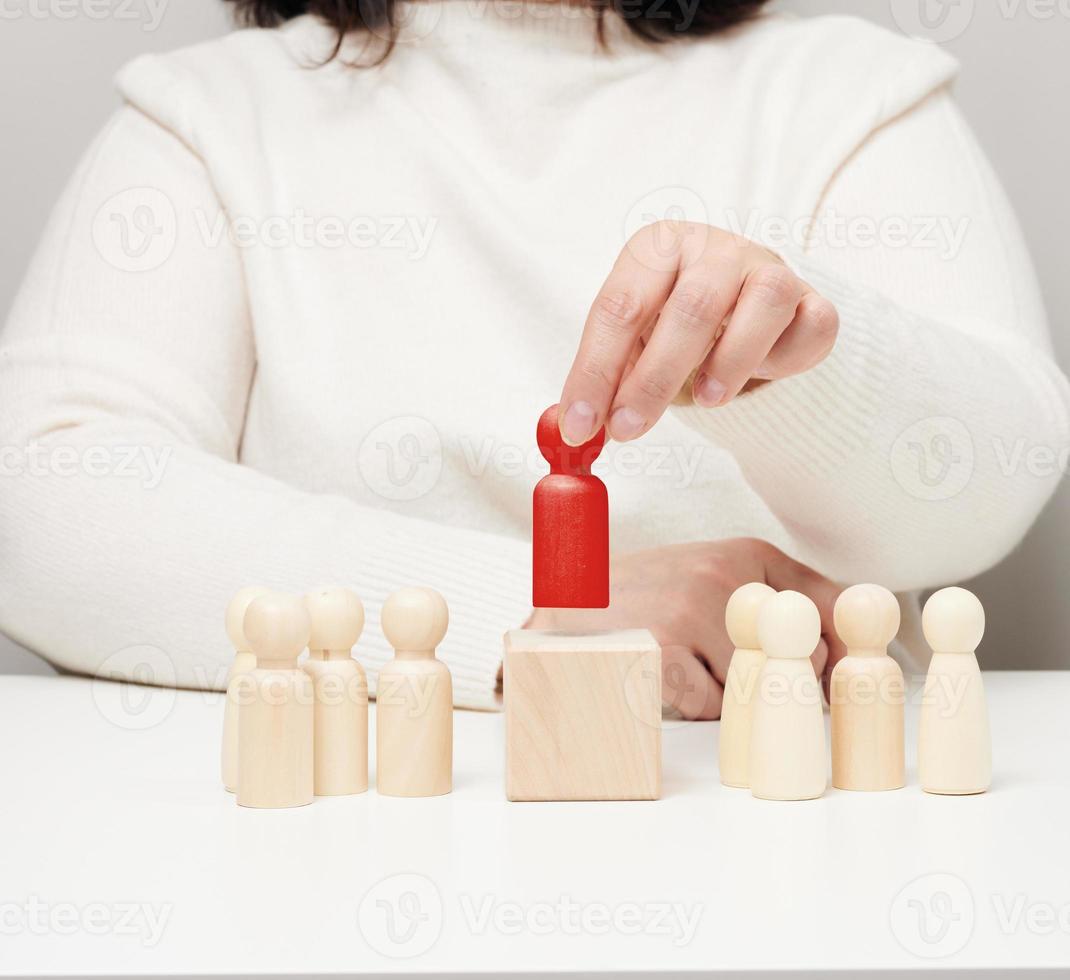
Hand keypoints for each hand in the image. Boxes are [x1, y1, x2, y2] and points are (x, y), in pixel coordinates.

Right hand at [528, 539, 845, 719]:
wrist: (562, 611)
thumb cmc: (640, 598)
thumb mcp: (710, 576)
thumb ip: (775, 599)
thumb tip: (842, 650)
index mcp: (743, 554)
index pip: (828, 606)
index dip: (836, 650)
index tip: (832, 674)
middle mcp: (724, 575)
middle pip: (797, 658)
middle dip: (776, 680)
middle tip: (728, 669)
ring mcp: (691, 611)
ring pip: (753, 687)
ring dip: (726, 694)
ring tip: (682, 665)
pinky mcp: (664, 651)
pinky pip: (710, 706)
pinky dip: (690, 706)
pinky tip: (660, 677)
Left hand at [557, 221, 838, 444]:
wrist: (739, 305)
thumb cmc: (672, 322)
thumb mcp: (631, 344)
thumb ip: (605, 382)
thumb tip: (575, 432)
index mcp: (657, 248)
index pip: (620, 307)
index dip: (596, 370)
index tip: (579, 424)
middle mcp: (714, 248)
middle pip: (690, 308)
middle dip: (653, 379)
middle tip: (628, 429)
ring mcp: (769, 267)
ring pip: (763, 303)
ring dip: (730, 361)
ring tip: (705, 400)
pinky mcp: (813, 298)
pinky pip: (811, 324)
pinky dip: (785, 359)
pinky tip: (761, 375)